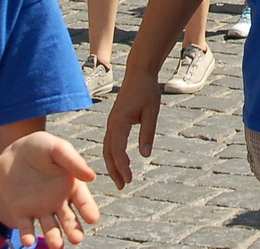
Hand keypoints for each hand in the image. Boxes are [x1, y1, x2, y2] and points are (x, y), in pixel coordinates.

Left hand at [0, 132, 99, 248]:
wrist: (13, 153)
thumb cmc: (40, 148)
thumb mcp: (58, 148)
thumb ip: (73, 161)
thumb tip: (91, 177)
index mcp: (72, 186)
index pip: (83, 201)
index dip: (88, 209)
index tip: (93, 218)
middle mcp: (59, 202)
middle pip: (69, 219)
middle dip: (73, 230)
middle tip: (77, 239)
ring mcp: (41, 209)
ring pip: (50, 227)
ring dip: (53, 237)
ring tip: (56, 245)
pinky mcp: (22, 212)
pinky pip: (26, 227)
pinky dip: (28, 236)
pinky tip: (28, 242)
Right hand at [103, 71, 162, 189]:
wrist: (139, 73)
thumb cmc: (147, 91)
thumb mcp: (152, 112)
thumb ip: (148, 133)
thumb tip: (145, 156)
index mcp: (119, 122)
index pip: (118, 150)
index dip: (122, 167)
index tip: (129, 180)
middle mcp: (112, 124)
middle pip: (108, 153)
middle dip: (114, 171)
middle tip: (123, 187)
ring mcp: (111, 123)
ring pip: (107, 148)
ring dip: (113, 165)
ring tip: (122, 180)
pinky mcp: (115, 121)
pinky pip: (111, 142)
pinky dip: (114, 155)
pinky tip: (121, 162)